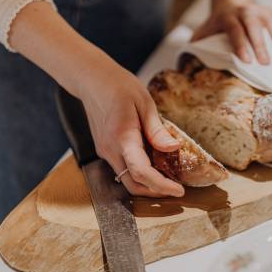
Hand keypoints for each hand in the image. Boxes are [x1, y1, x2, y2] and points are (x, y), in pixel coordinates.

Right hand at [79, 58, 185, 197]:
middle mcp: (110, 150)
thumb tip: (175, 148)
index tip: (179, 191)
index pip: (142, 172)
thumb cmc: (120, 86)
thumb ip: (157, 130)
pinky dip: (139, 173)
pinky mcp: (104, 150)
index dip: (161, 186)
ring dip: (148, 184)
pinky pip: (123, 169)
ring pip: (127, 179)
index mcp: (122, 138)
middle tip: (177, 188)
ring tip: (169, 178)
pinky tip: (154, 164)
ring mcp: (105, 151)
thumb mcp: (145, 103)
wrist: (92, 79)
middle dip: (156, 191)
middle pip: (133, 184)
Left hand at [192, 0, 271, 64]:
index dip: (240, 44)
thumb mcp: (204, 30)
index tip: (246, 60)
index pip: (234, 30)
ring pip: (270, 18)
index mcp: (227, 17)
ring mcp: (259, 8)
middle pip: (253, 24)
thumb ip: (197, 44)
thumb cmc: (217, 22)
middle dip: (260, 43)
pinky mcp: (270, 9)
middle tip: (266, 62)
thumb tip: (183, 65)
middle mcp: (244, 10)